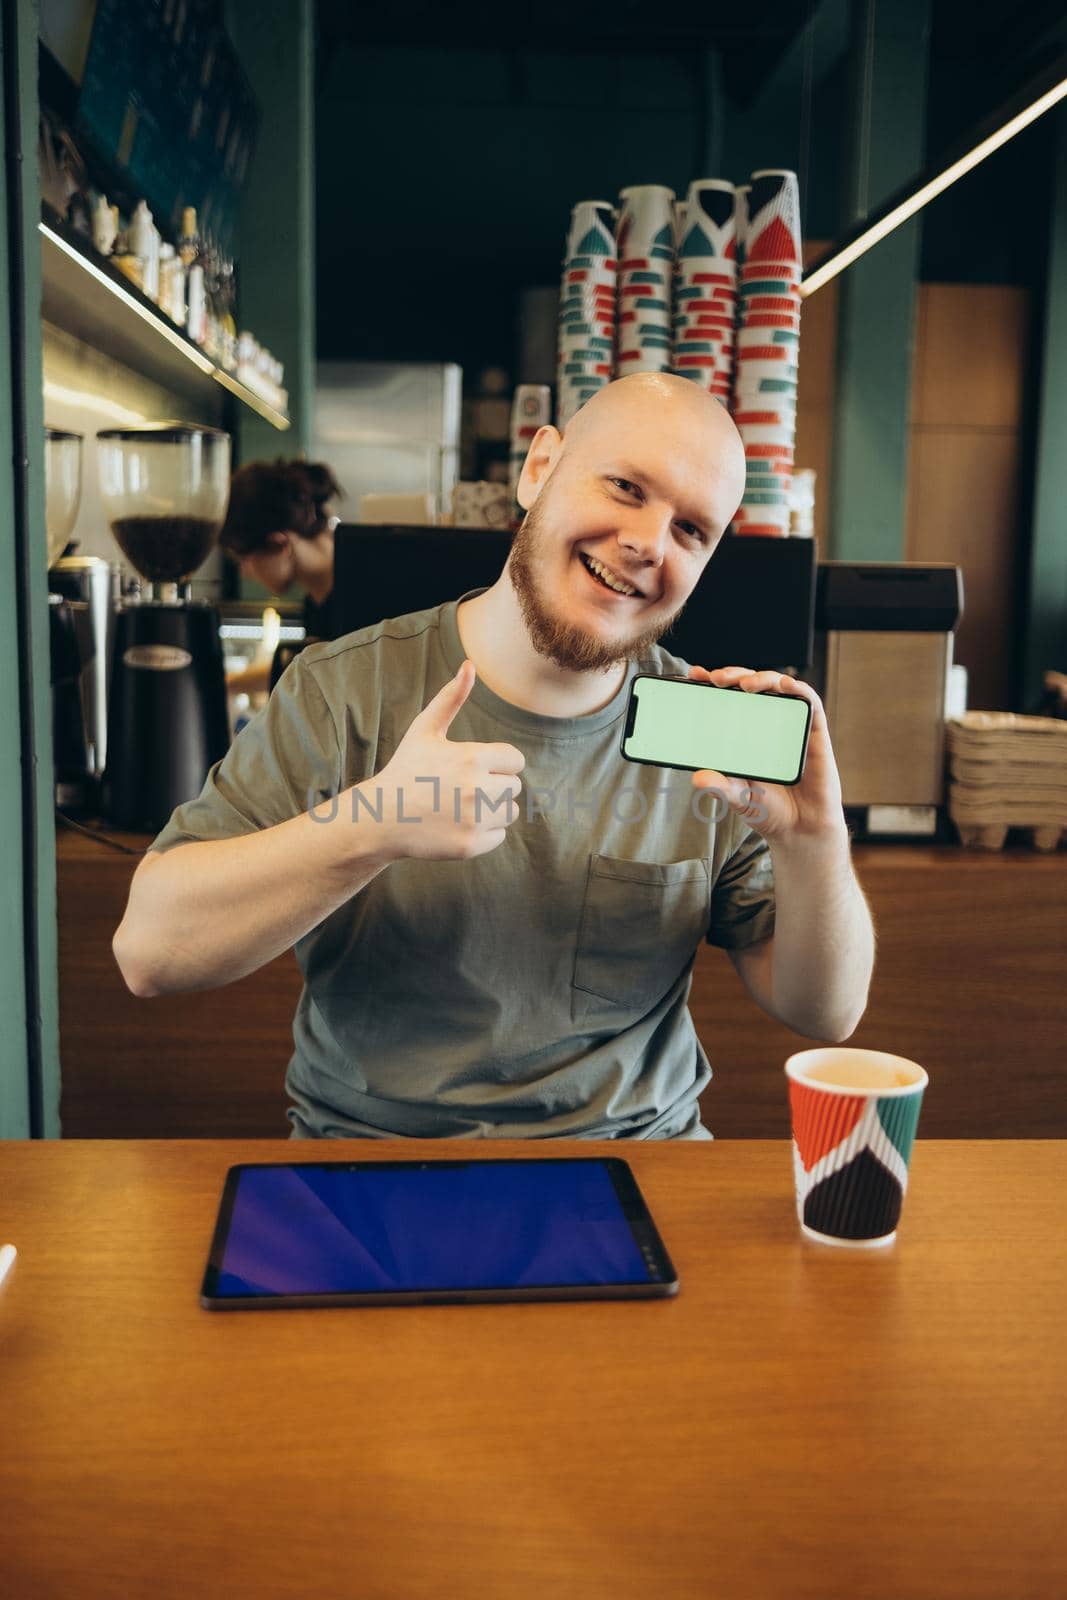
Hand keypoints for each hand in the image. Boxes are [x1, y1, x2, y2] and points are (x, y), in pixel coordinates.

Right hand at [370, 660, 524, 860]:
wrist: (381, 817)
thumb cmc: (406, 770)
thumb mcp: (425, 731)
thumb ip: (451, 698)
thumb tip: (470, 665)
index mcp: (473, 758)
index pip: (515, 761)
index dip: (496, 764)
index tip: (472, 769)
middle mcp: (477, 788)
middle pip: (514, 787)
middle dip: (493, 787)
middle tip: (460, 790)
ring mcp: (475, 819)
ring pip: (509, 812)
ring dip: (491, 811)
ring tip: (459, 807)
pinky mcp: (471, 845)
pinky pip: (499, 836)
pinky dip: (483, 834)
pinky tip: (456, 826)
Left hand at [686, 664, 844, 843]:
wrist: (801, 829)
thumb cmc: (767, 809)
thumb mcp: (737, 797)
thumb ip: (720, 787)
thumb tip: (697, 778)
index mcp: (744, 733)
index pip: (727, 699)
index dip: (712, 683)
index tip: (694, 675)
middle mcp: (766, 723)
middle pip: (750, 686)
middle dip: (733, 675)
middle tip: (716, 679)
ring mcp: (790, 724)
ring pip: (777, 687)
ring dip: (761, 678)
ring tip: (744, 685)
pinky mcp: (814, 730)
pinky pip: (809, 701)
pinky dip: (797, 688)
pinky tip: (784, 685)